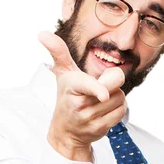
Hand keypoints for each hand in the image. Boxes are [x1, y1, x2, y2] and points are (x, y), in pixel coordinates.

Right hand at [38, 31, 126, 160]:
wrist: (66, 129)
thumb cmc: (67, 96)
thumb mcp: (62, 73)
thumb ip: (58, 51)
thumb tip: (42, 33)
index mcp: (71, 86)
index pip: (87, 85)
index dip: (97, 89)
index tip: (103, 95)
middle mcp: (79, 104)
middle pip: (114, 88)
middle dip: (112, 84)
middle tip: (101, 85)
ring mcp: (89, 118)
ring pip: (120, 99)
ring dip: (115, 97)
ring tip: (100, 99)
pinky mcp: (99, 128)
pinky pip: (121, 112)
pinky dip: (118, 109)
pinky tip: (105, 109)